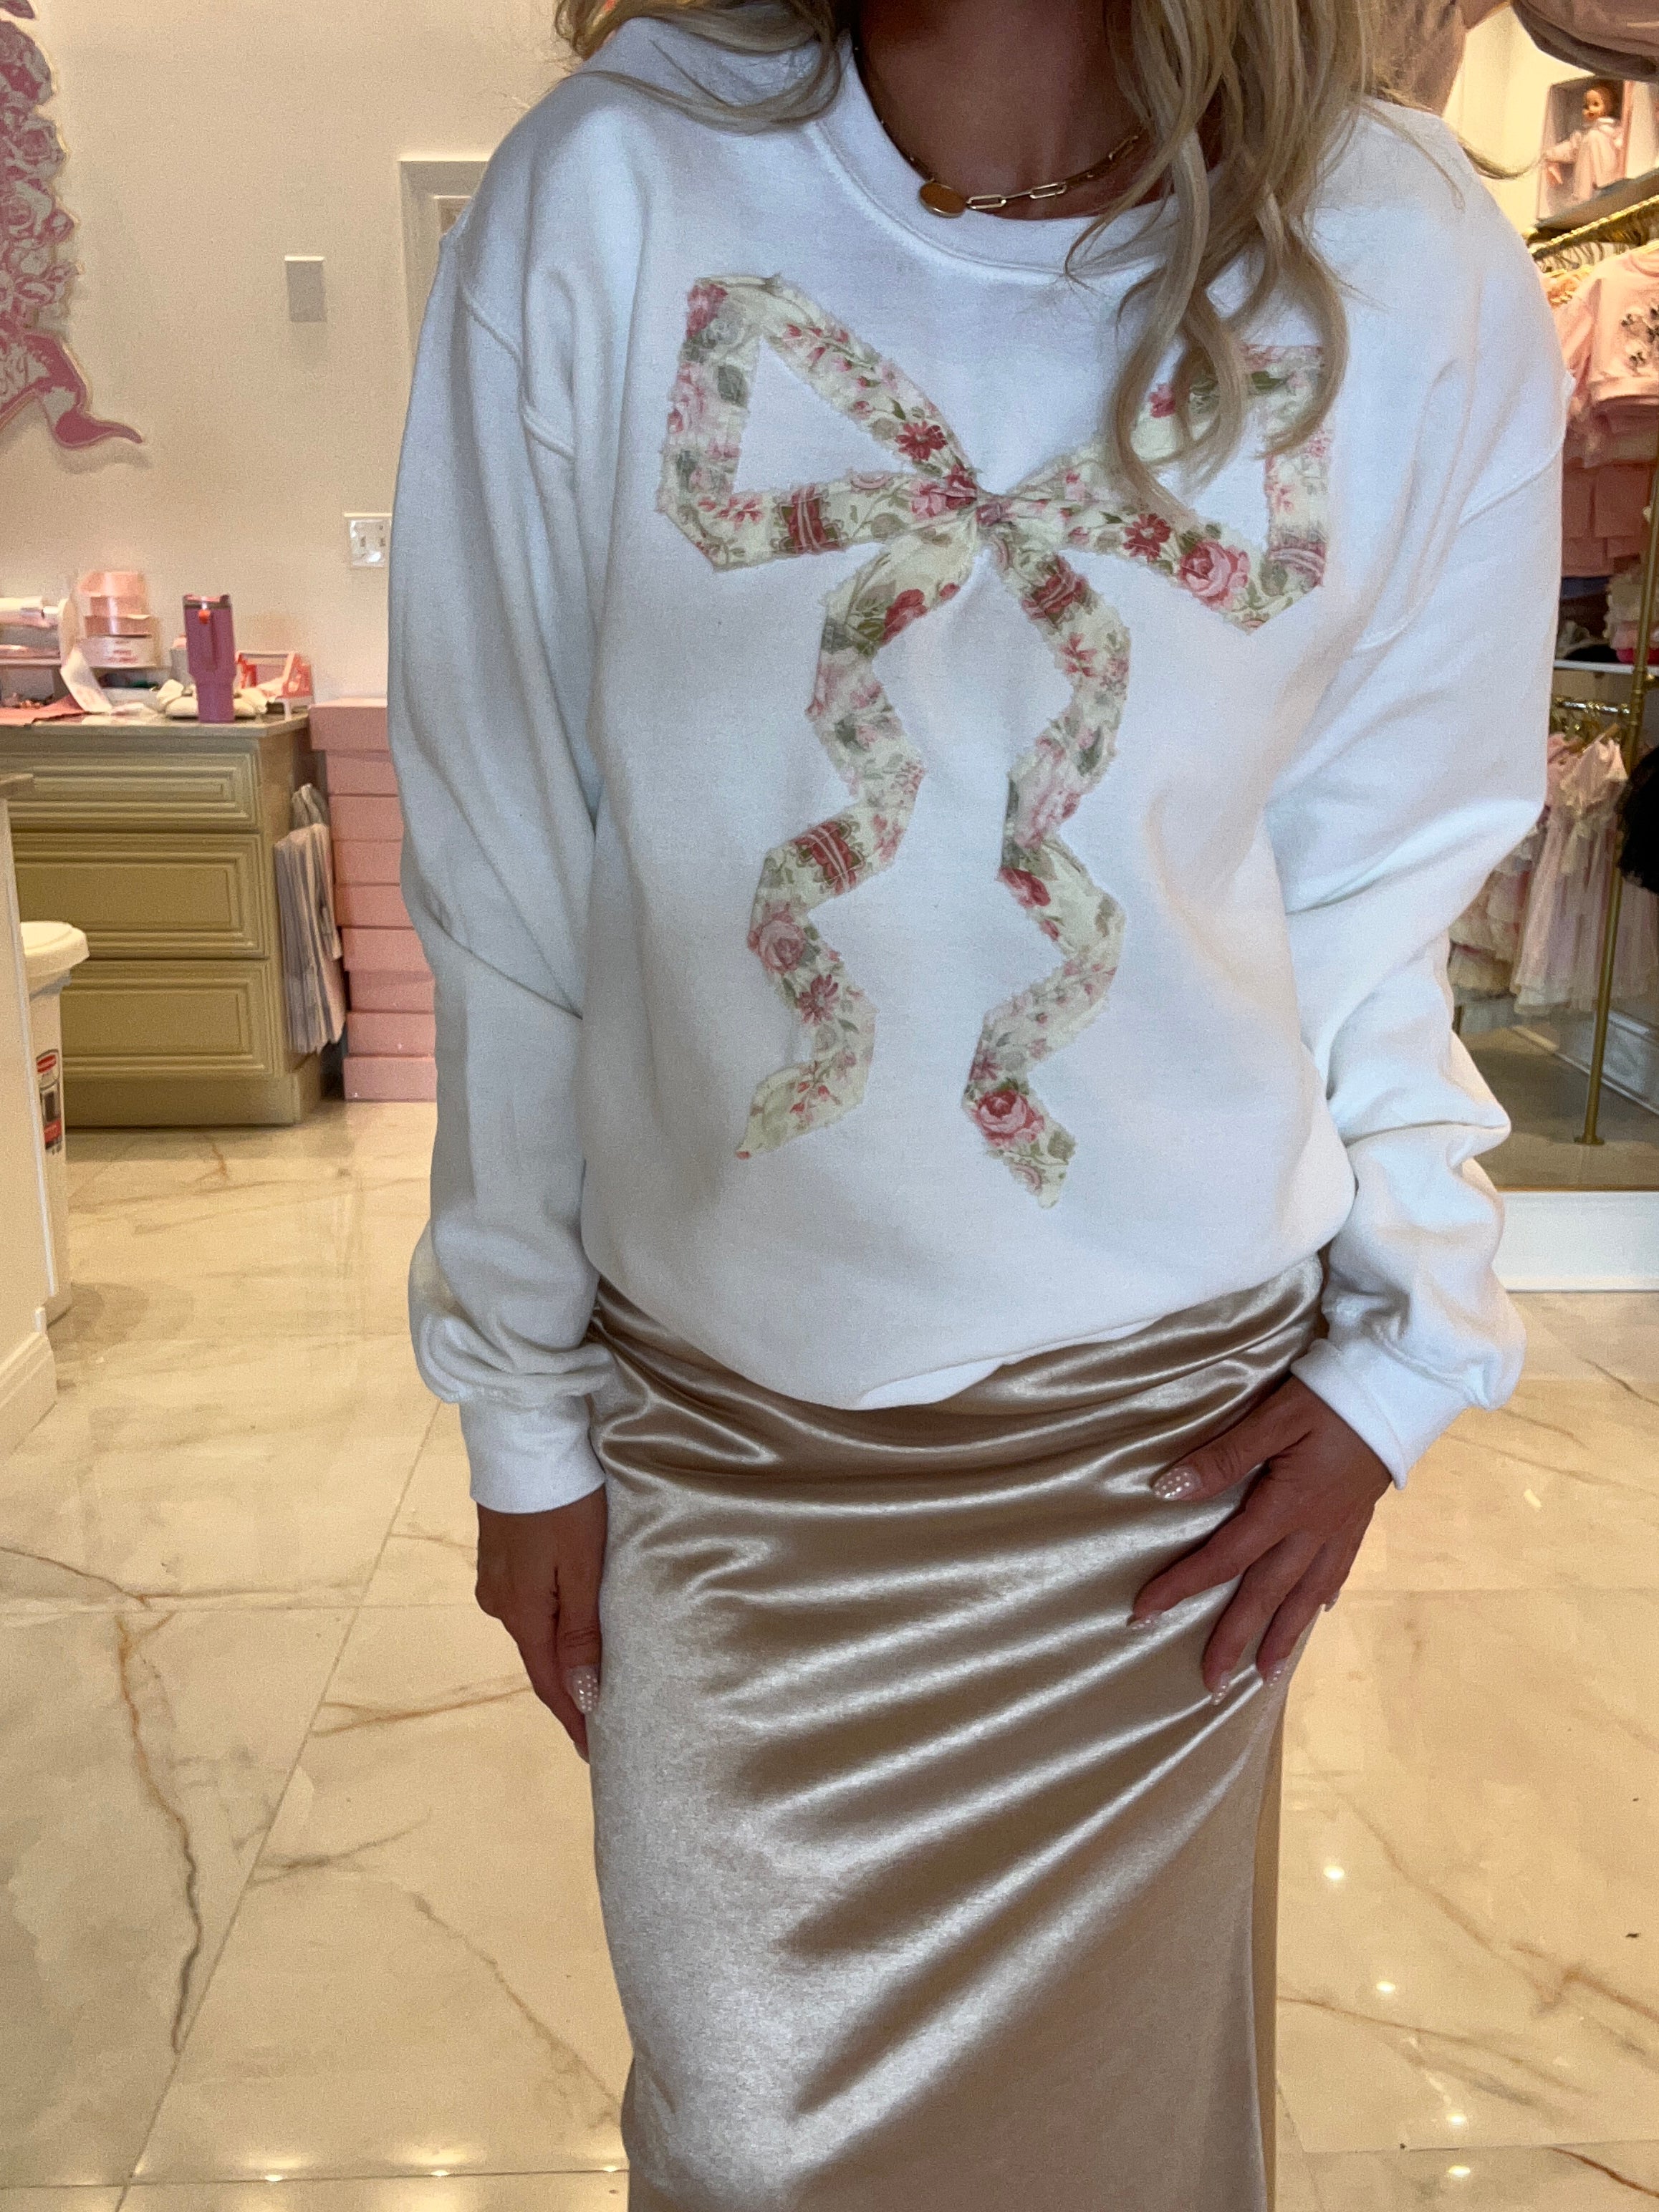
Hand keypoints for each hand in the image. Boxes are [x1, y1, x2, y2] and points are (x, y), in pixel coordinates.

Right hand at [475, 1487, 606, 1760]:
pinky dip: (548, 1621)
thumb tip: (583, 1696)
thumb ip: (582, 1632)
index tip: (596, 1751)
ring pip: (532, 1628)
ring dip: (557, 1653)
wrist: (523, 1439)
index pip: (550, 1681)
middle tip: (600, 1718)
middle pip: (538, 1657)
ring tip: (588, 1675)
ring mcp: (494, 1576)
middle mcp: (499, 1602)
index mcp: (522, 1612)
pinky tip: (565, 1622)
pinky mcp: (497, 1553)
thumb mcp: (583, 1566)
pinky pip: (527, 1602)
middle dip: (567, 1690)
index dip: (574, 1717)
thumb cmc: (563, 1502)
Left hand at [1131, 1378, 1390, 1695]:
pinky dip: (1321, 1598)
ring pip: (1305, 1596)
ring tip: (1264, 1674)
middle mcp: (1312, 1531)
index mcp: (1285, 1507)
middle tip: (1209, 1687)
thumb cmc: (1330, 1399)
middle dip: (1234, 1640)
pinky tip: (1316, 1612)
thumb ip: (1223, 1457)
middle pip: (1265, 1594)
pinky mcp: (1358, 1520)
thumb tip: (1169, 1489)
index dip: (1181, 1586)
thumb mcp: (1271, 1418)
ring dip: (1283, 1636)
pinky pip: (1337, 1572)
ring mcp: (1339, 1529)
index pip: (1223, 1558)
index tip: (1143, 1614)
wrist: (1400, 1389)